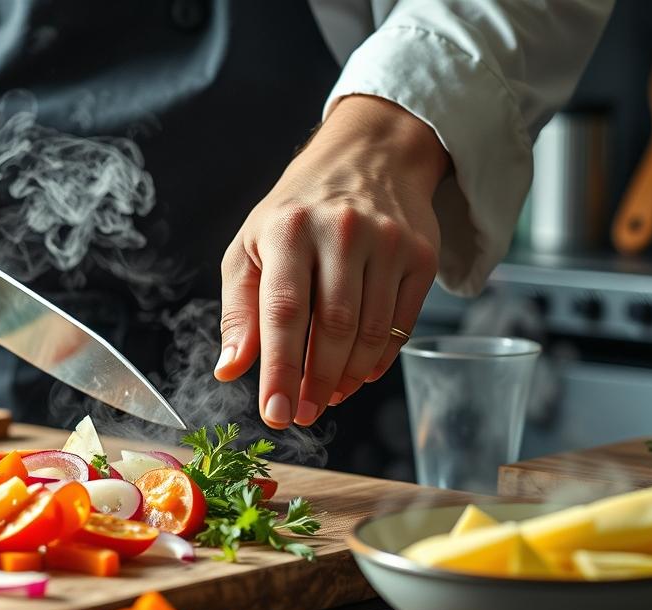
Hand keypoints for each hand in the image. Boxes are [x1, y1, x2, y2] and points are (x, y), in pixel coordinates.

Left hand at [216, 95, 447, 428]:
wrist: (368, 155)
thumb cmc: (296, 211)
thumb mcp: (251, 247)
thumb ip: (239, 311)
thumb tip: (230, 371)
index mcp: (288, 229)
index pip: (284, 313)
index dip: (280, 370)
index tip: (275, 413)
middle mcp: (342, 231)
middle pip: (333, 328)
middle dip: (315, 383)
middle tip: (301, 413)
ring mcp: (388, 243)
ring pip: (371, 332)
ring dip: (348, 378)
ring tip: (326, 396)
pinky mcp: (421, 256)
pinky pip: (401, 325)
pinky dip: (378, 360)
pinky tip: (358, 373)